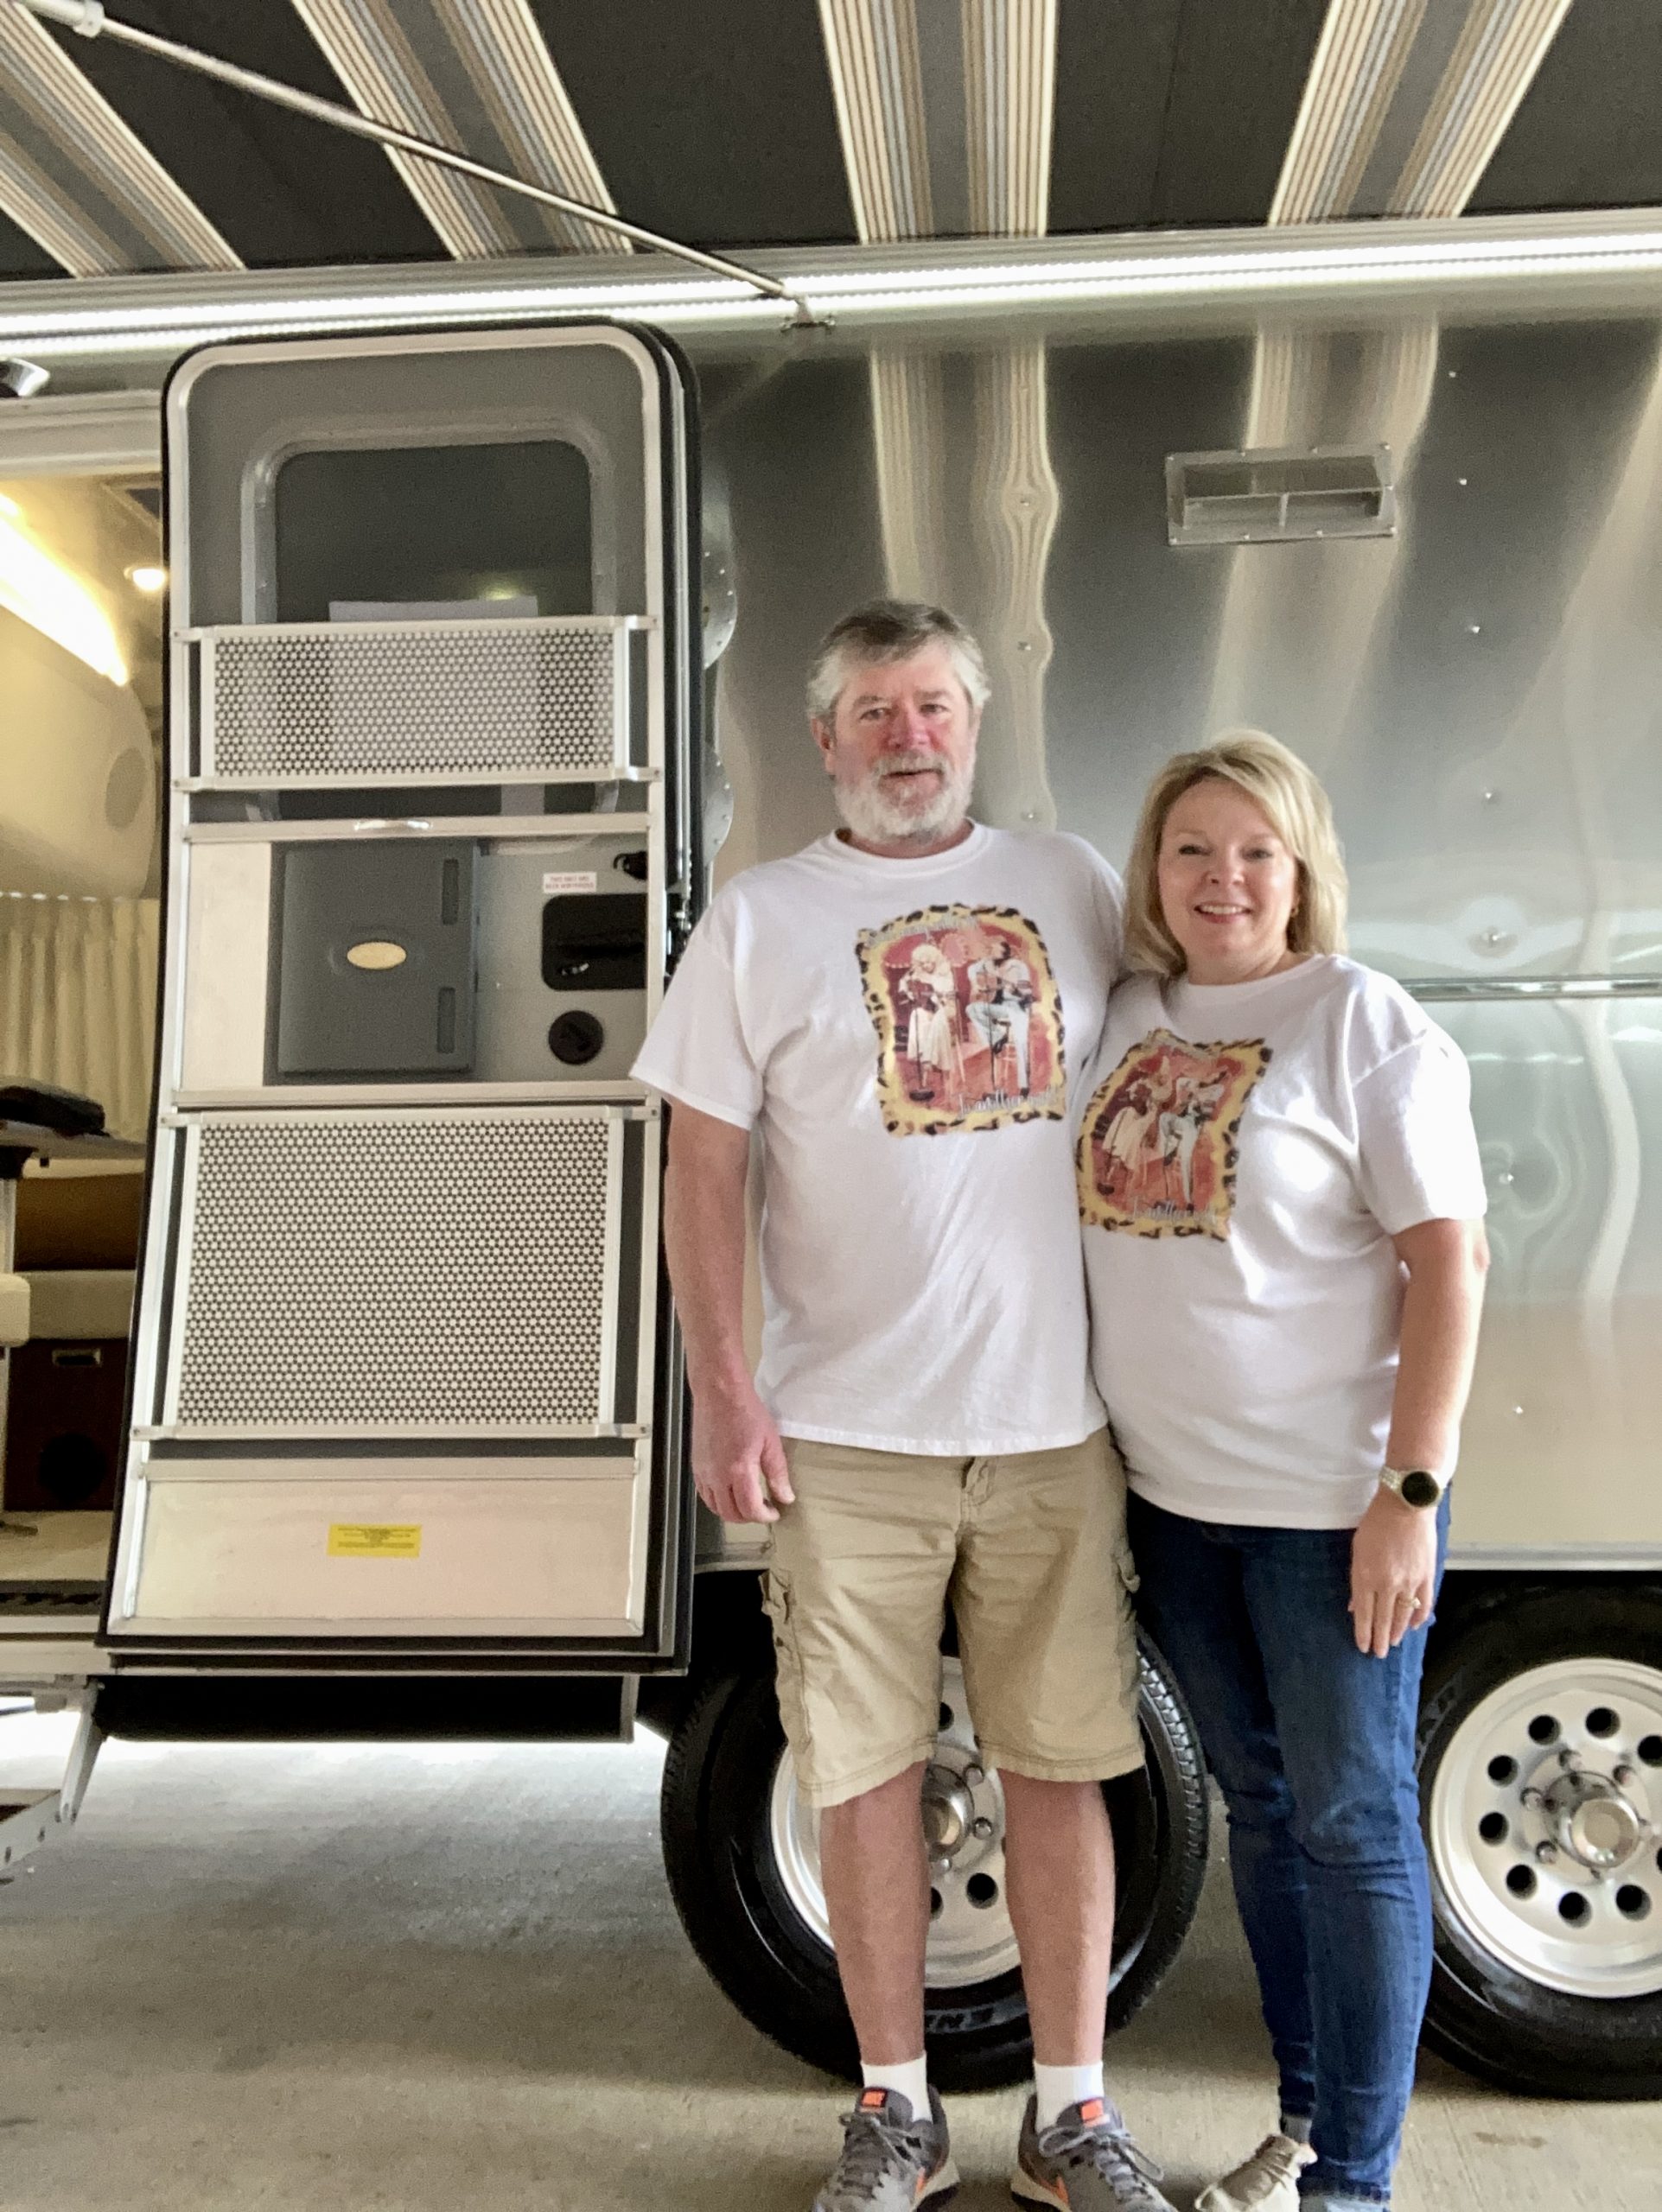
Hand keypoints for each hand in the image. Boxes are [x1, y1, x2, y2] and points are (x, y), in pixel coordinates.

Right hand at [691, 1385, 795, 1523]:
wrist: (719, 1393)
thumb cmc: (746, 1412)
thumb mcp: (770, 1442)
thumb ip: (777, 1473)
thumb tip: (785, 1497)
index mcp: (738, 1470)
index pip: (750, 1509)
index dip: (764, 1516)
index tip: (774, 1512)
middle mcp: (717, 1475)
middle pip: (731, 1513)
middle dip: (749, 1517)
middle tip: (763, 1509)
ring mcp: (704, 1472)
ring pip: (715, 1508)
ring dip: (732, 1512)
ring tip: (748, 1503)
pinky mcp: (696, 1466)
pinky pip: (704, 1494)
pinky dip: (717, 1501)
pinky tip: (730, 1493)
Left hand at [1349, 1487, 1437, 1657]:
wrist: (1405, 1506)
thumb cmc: (1376, 1523)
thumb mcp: (1357, 1550)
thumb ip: (1357, 1580)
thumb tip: (1355, 1604)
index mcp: (1366, 1576)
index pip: (1364, 1614)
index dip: (1363, 1633)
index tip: (1362, 1646)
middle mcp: (1387, 1583)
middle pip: (1383, 1620)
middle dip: (1379, 1639)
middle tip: (1378, 1654)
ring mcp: (1409, 1582)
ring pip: (1403, 1616)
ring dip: (1397, 1632)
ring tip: (1392, 1644)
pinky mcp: (1426, 1576)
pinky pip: (1423, 1604)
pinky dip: (1418, 1617)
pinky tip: (1412, 1626)